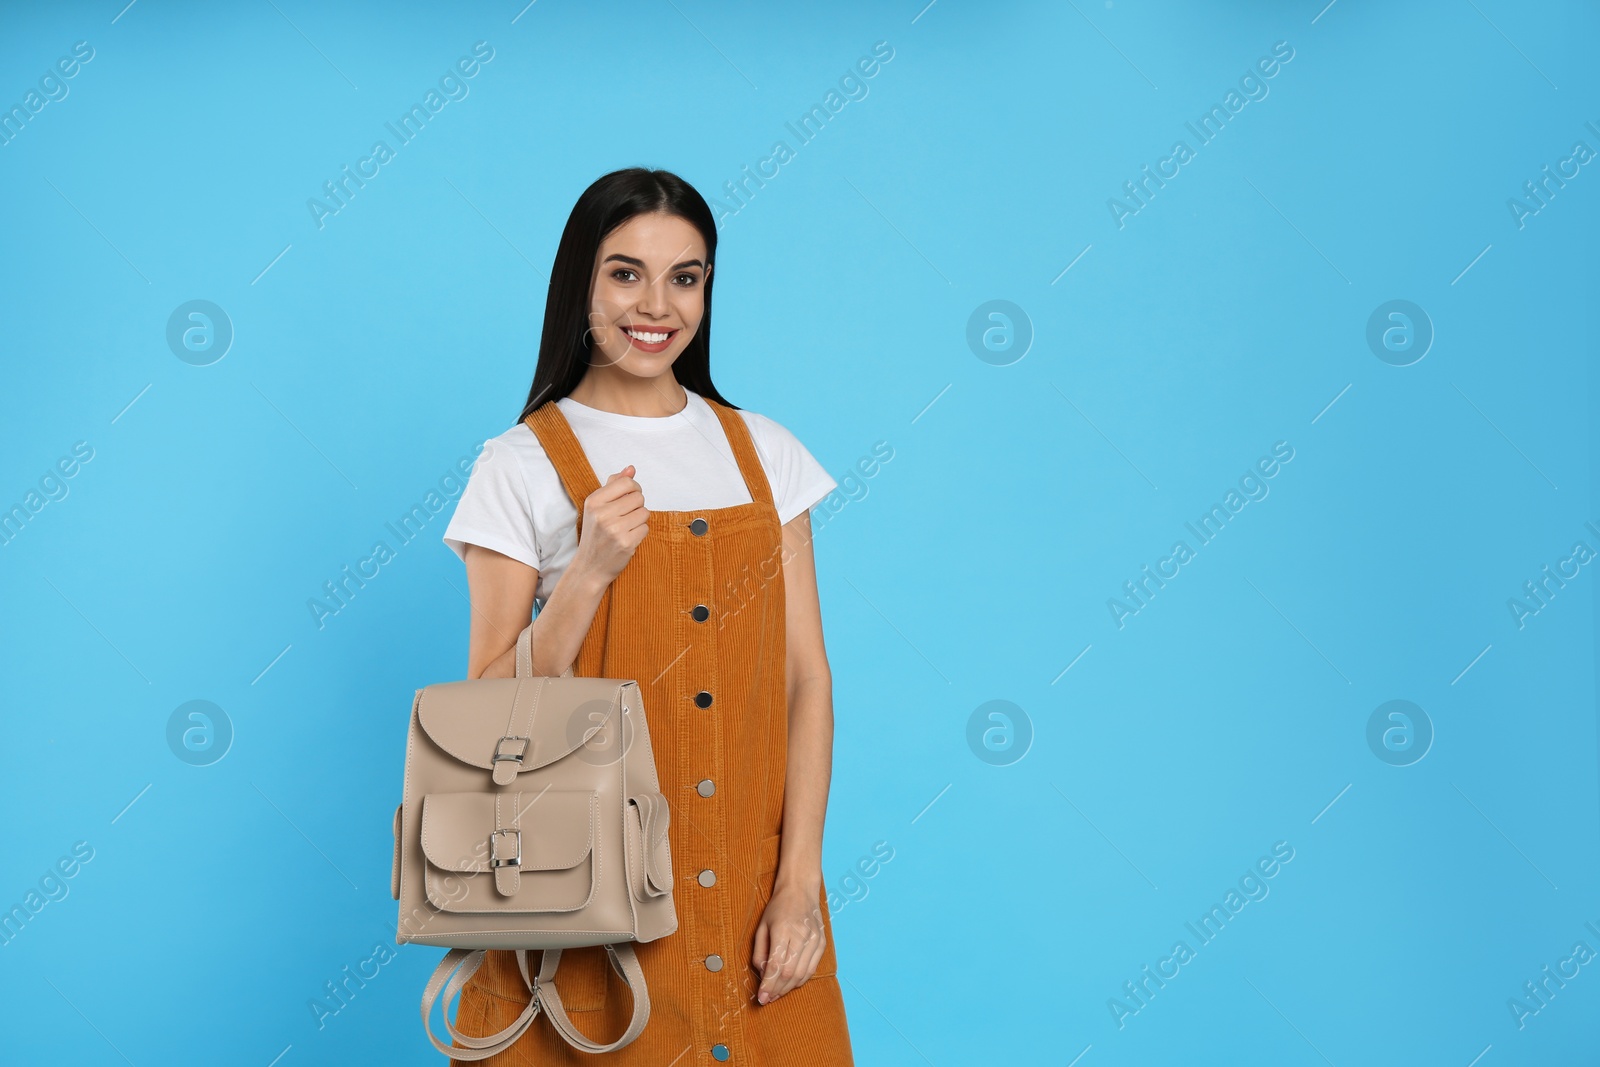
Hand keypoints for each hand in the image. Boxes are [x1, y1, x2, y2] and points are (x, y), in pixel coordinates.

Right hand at [572, 465, 648, 584]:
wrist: (589, 567)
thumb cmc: (595, 535)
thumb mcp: (597, 507)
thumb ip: (613, 485)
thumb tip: (630, 468)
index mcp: (593, 501)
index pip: (626, 482)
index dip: (633, 488)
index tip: (630, 496)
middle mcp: (602, 514)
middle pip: (638, 497)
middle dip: (636, 506)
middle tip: (625, 516)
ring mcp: (614, 530)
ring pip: (644, 513)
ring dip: (639, 520)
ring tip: (625, 527)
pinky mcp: (626, 543)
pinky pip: (645, 528)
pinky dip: (640, 533)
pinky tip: (628, 538)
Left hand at [750, 880, 825, 1004]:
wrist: (800, 890)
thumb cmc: (778, 908)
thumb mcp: (761, 927)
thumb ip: (760, 953)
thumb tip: (763, 976)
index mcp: (783, 929)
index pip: (776, 965)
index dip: (768, 985)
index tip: (761, 998)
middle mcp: (801, 935)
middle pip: (789, 973)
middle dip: (777, 990)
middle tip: (767, 999)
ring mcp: (814, 940)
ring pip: (802, 974)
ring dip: (788, 988)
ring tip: (776, 994)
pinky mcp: (822, 943)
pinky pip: (811, 969)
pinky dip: (800, 980)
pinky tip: (790, 984)